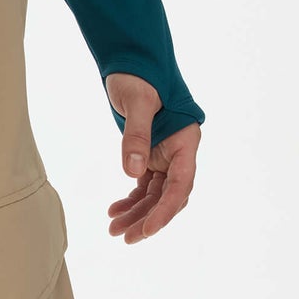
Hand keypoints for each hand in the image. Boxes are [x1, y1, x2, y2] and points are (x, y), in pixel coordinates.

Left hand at [105, 71, 200, 243]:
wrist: (132, 61)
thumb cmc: (139, 75)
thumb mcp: (137, 102)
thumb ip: (135, 136)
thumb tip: (132, 172)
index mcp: (186, 141)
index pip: (180, 185)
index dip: (165, 211)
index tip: (147, 231)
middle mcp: (179, 153)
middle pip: (169, 197)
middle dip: (148, 219)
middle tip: (124, 237)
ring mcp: (165, 155)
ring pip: (155, 195)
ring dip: (136, 213)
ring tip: (113, 229)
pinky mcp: (150, 155)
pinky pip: (144, 185)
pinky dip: (131, 199)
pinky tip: (114, 210)